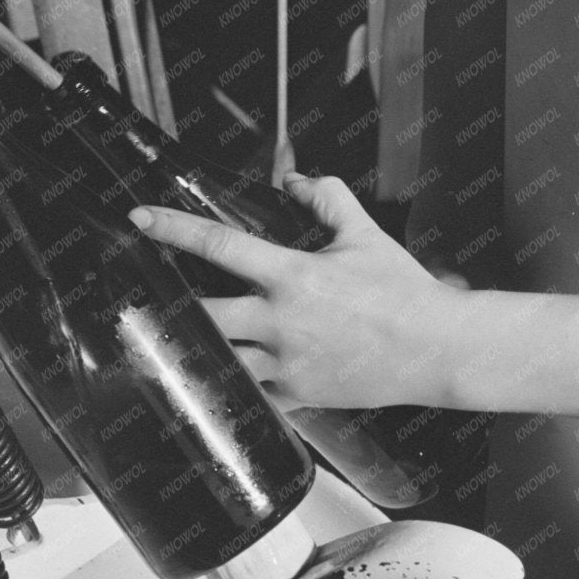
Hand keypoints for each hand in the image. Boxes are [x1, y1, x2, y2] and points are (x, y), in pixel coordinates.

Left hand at [131, 173, 466, 410]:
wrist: (438, 349)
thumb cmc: (404, 291)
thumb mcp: (364, 234)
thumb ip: (327, 198)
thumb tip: (295, 180)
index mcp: (293, 276)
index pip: (219, 245)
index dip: (173, 229)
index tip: (139, 219)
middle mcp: (282, 322)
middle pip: (204, 315)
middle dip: (171, 307)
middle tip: (148, 298)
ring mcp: (288, 365)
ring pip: (220, 361)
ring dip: (197, 350)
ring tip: (174, 342)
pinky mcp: (299, 397)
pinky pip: (251, 396)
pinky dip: (233, 387)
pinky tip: (217, 381)